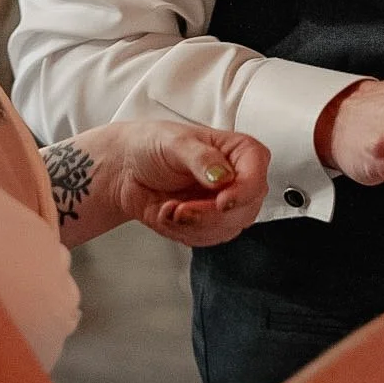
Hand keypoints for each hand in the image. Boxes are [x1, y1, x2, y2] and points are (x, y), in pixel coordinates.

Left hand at [101, 122, 270, 247]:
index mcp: (240, 152)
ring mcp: (226, 205)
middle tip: (180, 209)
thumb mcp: (175, 143)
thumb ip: (201, 158)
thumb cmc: (153, 144)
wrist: (127, 169)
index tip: (222, 202)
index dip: (243, 193)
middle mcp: (238, 180)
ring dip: (192, 225)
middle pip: (244, 209)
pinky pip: (207, 240)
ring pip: (226, 229)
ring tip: (169, 208)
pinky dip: (182, 232)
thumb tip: (223, 176)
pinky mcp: (209, 225)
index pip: (256, 176)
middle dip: (208, 215)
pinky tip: (168, 213)